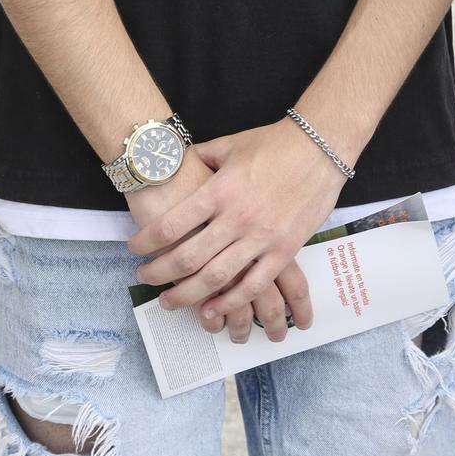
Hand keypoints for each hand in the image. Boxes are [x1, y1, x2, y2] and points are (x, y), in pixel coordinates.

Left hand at [127, 118, 345, 342]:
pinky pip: (254, 284)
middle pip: (188, 257)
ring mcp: (261, 236)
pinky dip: (231, 302)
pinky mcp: (285, 250)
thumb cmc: (274, 143)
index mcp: (219, 190)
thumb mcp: (231, 145)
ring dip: (187, 295)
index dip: (146, 240)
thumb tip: (179, 162)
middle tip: (144, 278)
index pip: (172, 224)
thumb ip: (203, 158)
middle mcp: (236, 217)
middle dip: (159, 273)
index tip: (134, 248)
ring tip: (168, 302)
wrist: (320, 147)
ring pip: (217, 278)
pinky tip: (212, 312)